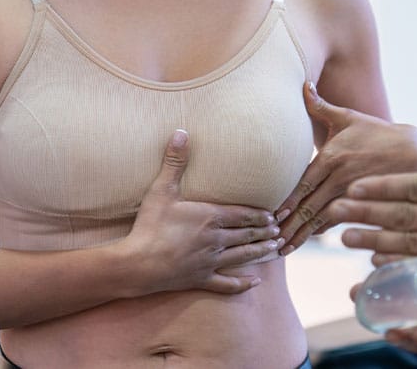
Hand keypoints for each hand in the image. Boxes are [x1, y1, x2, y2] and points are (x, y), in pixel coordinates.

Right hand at [120, 130, 282, 295]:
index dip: (261, 215)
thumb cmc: (149, 226)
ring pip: (243, 257)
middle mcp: (216, 240)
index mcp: (211, 218)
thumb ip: (174, 162)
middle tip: (280, 229)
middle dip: (265, 232)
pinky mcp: (200, 279)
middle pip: (247, 235)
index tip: (274, 215)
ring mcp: (210, 262)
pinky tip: (255, 283)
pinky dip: (242, 284)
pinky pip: (226, 284)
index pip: (244, 215)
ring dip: (261, 252)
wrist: (137, 264)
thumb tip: (181, 131)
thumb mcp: (161, 190)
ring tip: (276, 249)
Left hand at [275, 82, 416, 254]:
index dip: (284, 202)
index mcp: (332, 157)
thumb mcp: (347, 117)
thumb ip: (320, 106)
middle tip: (267, 240)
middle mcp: (341, 178)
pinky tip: (307, 242)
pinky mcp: (364, 203)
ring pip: (322, 219)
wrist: (413, 148)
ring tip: (282, 249)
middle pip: (308, 206)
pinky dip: (321, 233)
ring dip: (301, 235)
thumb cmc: (375, 132)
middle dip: (287, 226)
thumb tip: (302, 84)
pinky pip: (339, 222)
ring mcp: (353, 193)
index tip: (268, 217)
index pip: (302, 184)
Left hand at [334, 125, 416, 297]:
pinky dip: (402, 265)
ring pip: (409, 242)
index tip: (354, 185)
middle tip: (334, 211)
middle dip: (365, 212)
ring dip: (374, 239)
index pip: (415, 186)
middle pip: (403, 214)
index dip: (381, 186)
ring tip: (345, 237)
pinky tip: (379, 263)